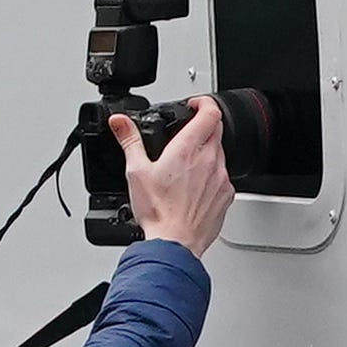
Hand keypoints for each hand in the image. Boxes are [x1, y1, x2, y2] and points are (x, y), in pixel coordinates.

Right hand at [125, 96, 233, 255]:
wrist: (175, 243)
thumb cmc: (158, 212)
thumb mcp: (136, 171)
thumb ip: (129, 141)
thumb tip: (120, 122)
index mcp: (189, 149)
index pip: (210, 112)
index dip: (204, 102)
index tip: (194, 105)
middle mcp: (210, 160)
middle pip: (216, 130)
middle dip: (203, 125)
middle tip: (187, 133)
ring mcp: (221, 178)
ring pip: (220, 153)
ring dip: (207, 152)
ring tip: (187, 165)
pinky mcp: (226, 196)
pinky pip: (223, 177)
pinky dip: (212, 175)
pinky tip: (195, 187)